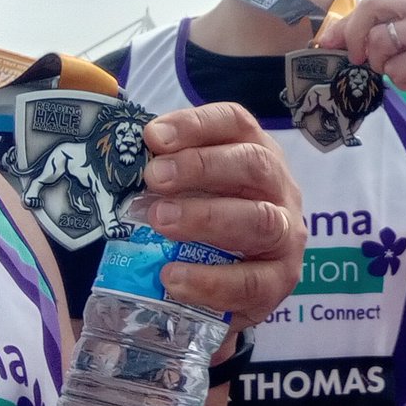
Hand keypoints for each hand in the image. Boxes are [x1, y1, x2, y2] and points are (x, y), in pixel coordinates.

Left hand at [136, 101, 305, 333]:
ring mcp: (286, 234)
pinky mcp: (280, 280)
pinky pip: (252, 282)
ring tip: (161, 222)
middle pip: (253, 164)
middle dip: (202, 167)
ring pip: (260, 220)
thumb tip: (118, 163)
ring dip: (207, 217)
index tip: (152, 136)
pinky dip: (211, 280)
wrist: (237, 281)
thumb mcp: (191, 190)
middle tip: (154, 177)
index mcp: (257, 152)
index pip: (235, 123)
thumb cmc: (208, 223)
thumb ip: (166, 175)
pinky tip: (173, 278)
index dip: (196, 125)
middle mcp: (279, 187)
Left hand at [317, 0, 405, 132]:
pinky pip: (396, 68)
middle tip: (360, 61)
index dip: (346, 24)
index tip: (328, 43)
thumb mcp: (405, 41)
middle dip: (355, 37)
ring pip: (380, 40)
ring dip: (383, 65)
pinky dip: (401, 81)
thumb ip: (374, 29)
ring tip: (403, 71)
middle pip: (372, 6)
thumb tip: (327, 35)